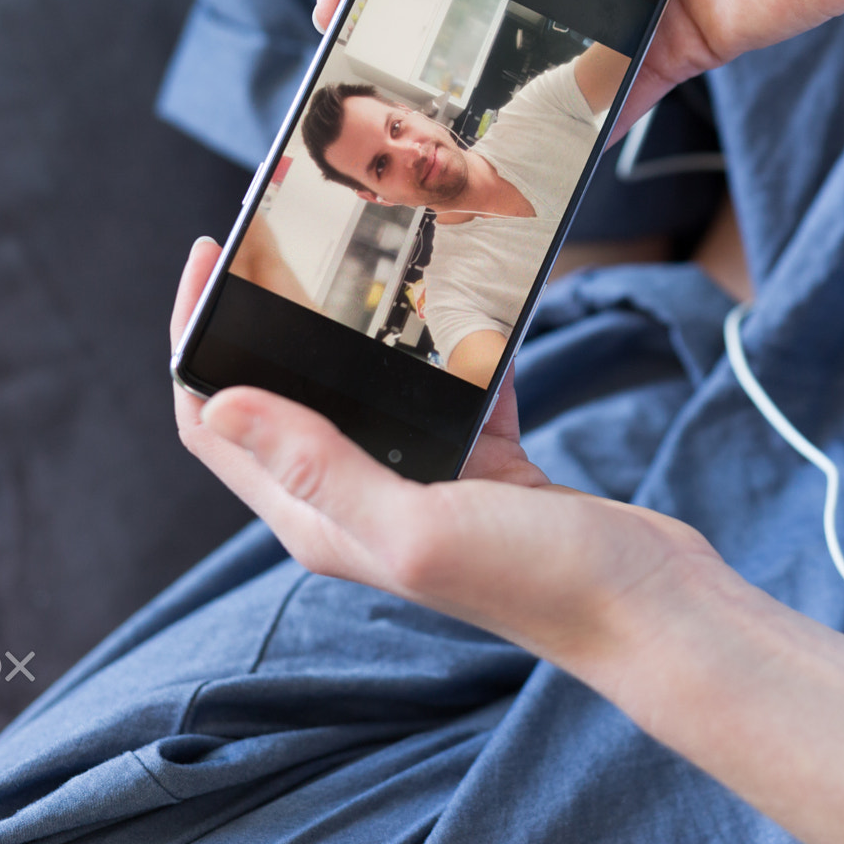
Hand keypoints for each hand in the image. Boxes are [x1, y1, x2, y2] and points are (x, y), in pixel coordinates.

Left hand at [169, 238, 721, 665]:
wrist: (649, 606)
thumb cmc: (539, 581)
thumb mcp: (418, 523)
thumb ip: (322, 465)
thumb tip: (219, 401)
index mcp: (321, 519)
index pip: (217, 425)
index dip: (194, 341)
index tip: (209, 258)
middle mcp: (359, 499)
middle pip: (282, 395)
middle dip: (271, 316)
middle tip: (286, 237)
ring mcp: (422, 478)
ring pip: (365, 381)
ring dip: (362, 322)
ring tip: (373, 251)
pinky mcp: (483, 462)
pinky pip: (449, 381)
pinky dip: (455, 336)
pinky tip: (475, 292)